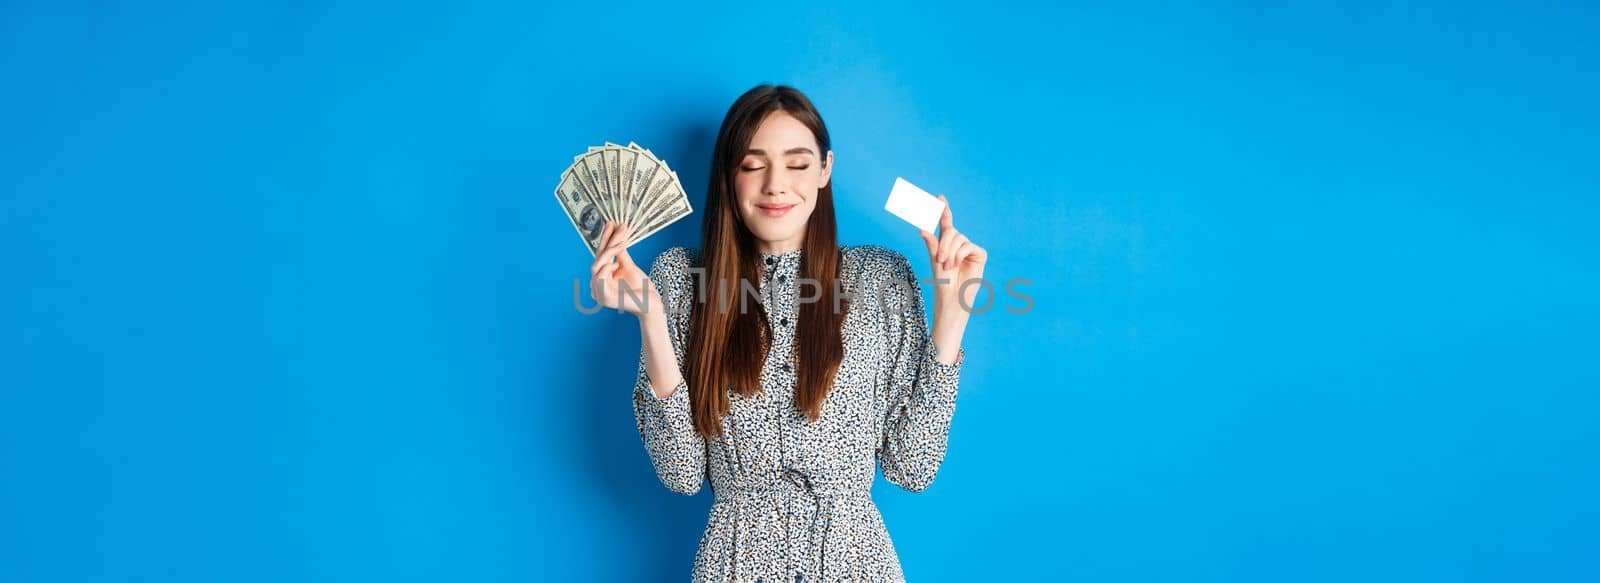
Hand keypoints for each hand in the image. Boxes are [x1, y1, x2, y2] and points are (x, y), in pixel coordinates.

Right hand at [590, 221, 660, 317]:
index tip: (611, 223)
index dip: (605, 239)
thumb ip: (619, 253)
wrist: (652, 303)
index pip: (600, 256)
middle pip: (597, 259)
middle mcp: (597, 286)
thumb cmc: (641, 287)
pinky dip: (607, 267)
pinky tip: (617, 265)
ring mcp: (599, 293)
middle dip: (608, 241)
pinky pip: (599, 277)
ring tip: (622, 245)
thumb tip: (616, 234)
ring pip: (596, 265)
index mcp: (602, 279)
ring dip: (609, 252)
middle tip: (620, 227)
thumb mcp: (628, 265)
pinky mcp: (604, 298)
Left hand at [918, 195, 987, 315]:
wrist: (953, 297)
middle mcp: (958, 243)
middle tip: (940, 260)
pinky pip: (968, 246)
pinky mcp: (979, 254)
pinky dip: (960, 255)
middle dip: (943, 244)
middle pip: (951, 231)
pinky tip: (956, 265)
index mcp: (946, 242)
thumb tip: (922, 229)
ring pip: (959, 238)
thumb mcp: (934, 260)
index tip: (939, 196)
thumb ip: (932, 244)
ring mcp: (970, 248)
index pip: (945, 222)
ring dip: (950, 252)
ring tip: (948, 266)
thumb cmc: (942, 281)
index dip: (943, 209)